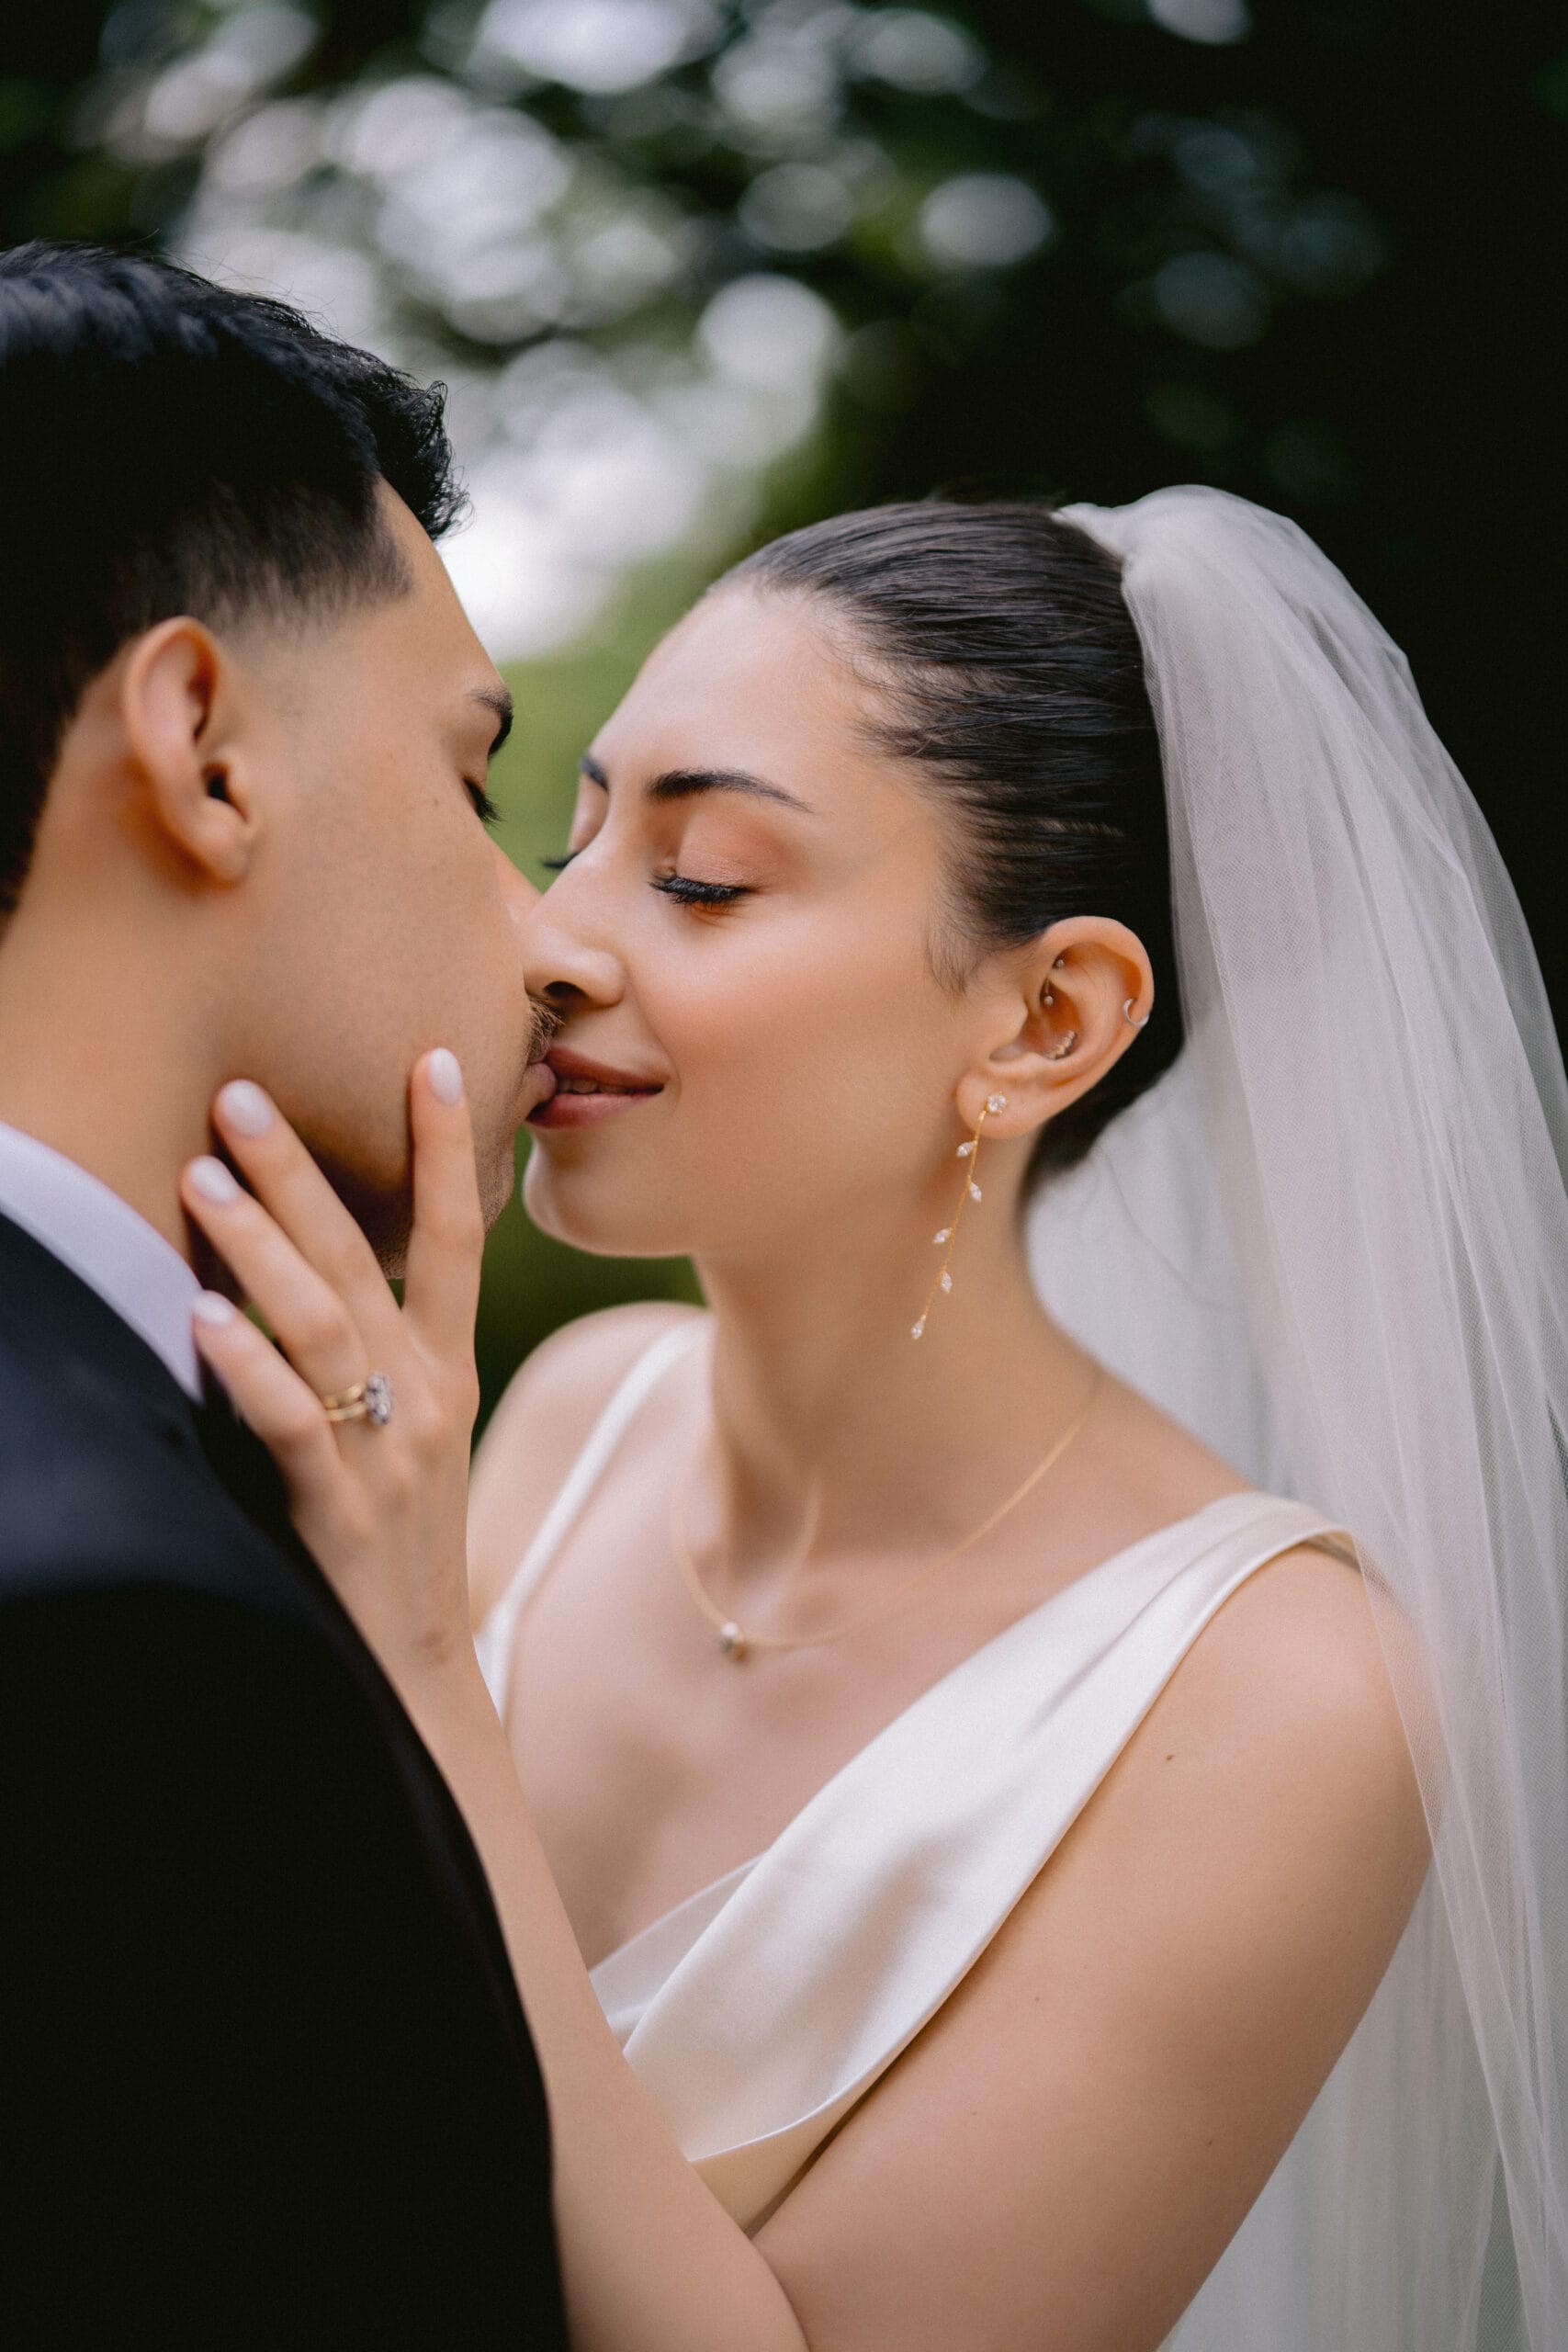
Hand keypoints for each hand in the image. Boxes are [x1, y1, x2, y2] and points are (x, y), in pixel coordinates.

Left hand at [181, 1052, 485, 1691]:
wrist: (418, 1664)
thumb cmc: (395, 1534)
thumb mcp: (410, 1428)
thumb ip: (372, 1347)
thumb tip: (302, 1259)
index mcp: (449, 1366)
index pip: (460, 1235)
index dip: (449, 1147)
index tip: (436, 1058)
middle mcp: (427, 1392)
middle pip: (367, 1256)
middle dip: (302, 1169)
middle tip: (239, 1093)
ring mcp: (388, 1448)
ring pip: (322, 1323)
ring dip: (260, 1244)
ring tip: (201, 1175)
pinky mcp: (340, 1506)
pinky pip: (289, 1421)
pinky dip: (246, 1366)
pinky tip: (202, 1318)